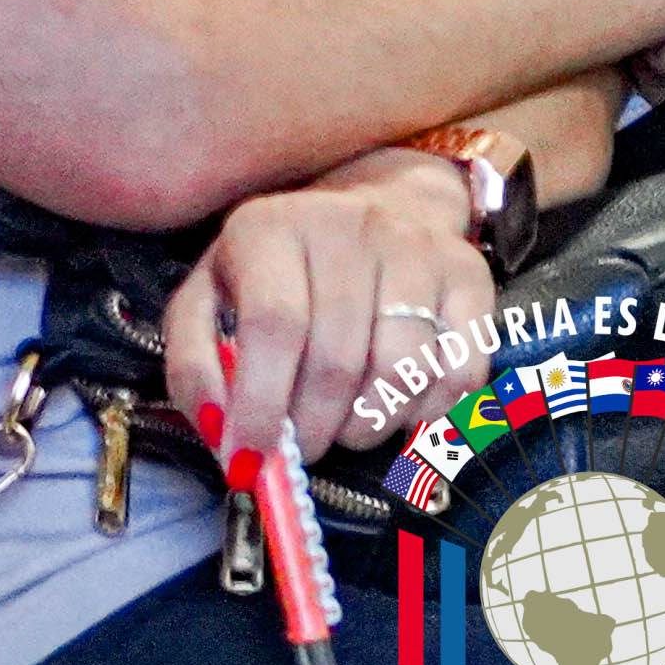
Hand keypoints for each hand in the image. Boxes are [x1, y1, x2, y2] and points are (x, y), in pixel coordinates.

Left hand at [168, 162, 492, 466]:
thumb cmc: (280, 272)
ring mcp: (417, 249)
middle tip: (302, 447)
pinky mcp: (469, 276)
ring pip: (402, 372)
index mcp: (270, 228)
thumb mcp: (210, 300)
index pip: (274, 325)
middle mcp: (349, 226)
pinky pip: (460, 372)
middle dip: (313, 430)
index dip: (262, 405)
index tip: (251, 461)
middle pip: (338, 360)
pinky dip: (428, 412)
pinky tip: (398, 406)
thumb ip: (195, 368)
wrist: (379, 203)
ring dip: (368, 426)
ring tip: (346, 423)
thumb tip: (224, 436)